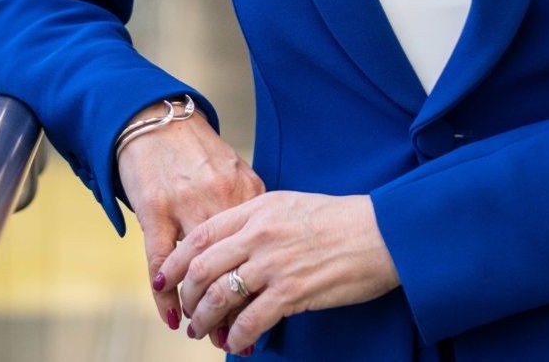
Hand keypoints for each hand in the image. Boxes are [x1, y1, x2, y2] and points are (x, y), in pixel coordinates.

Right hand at [116, 106, 264, 342]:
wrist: (156, 118)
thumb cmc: (195, 148)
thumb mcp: (232, 171)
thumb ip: (247, 205)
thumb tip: (264, 242)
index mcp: (245, 189)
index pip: (260, 248)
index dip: (263, 282)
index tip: (268, 310)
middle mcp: (221, 197)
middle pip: (234, 262)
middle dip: (239, 303)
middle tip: (243, 337)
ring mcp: (187, 204)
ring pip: (200, 267)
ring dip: (205, 306)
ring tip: (210, 335)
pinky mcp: (155, 209)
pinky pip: (162, 262)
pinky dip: (166, 295)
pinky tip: (173, 317)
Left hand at [157, 190, 400, 352]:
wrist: (381, 232)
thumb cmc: (340, 220)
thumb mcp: (292, 205)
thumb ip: (259, 220)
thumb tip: (232, 244)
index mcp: (259, 207)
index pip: (203, 234)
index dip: (178, 260)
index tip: (167, 278)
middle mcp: (261, 232)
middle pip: (204, 267)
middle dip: (187, 296)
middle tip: (185, 312)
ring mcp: (274, 262)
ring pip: (220, 296)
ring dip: (205, 320)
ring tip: (202, 331)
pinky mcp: (292, 291)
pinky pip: (250, 320)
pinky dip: (237, 336)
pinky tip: (237, 343)